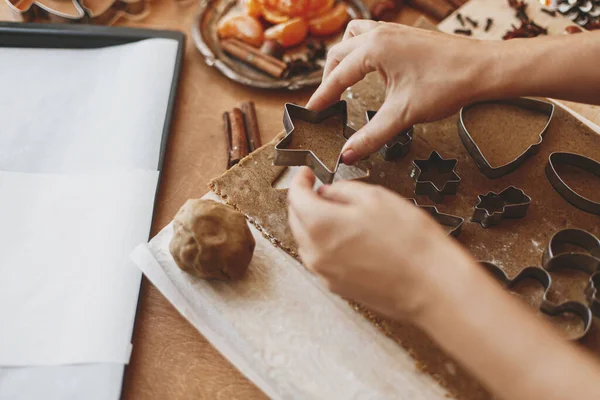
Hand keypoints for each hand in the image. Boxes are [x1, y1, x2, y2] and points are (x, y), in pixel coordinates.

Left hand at [287, 167, 476, 320]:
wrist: (433, 286)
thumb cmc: (411, 244)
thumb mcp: (376, 198)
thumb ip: (343, 190)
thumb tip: (328, 192)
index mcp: (320, 225)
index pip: (295, 196)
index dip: (301, 180)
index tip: (307, 174)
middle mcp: (315, 253)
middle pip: (296, 219)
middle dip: (305, 201)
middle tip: (321, 190)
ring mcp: (325, 273)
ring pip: (307, 241)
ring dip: (314, 224)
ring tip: (338, 214)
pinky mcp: (338, 287)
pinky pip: (322, 259)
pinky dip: (326, 245)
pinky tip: (348, 238)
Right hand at [306, 21, 493, 163]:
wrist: (483, 69)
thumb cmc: (447, 84)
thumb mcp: (403, 115)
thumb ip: (371, 136)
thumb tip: (348, 154)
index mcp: (373, 49)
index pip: (336, 76)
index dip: (321, 97)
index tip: (311, 112)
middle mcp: (379, 34)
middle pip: (338, 54)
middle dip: (328, 78)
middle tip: (326, 103)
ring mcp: (393, 31)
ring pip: (353, 38)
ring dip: (343, 58)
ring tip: (342, 80)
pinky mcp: (405, 35)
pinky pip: (371, 35)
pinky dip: (361, 50)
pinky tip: (370, 67)